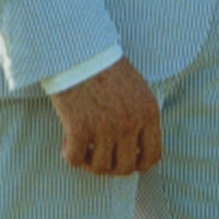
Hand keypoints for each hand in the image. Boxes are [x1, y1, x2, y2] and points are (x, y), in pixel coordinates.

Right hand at [50, 57, 163, 176]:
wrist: (78, 50)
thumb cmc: (106, 67)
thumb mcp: (137, 89)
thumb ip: (141, 117)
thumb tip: (137, 149)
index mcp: (149, 113)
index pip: (152, 157)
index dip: (137, 164)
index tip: (123, 159)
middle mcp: (130, 124)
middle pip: (125, 168)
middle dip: (110, 166)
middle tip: (98, 154)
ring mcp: (105, 128)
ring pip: (99, 167)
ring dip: (88, 161)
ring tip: (81, 146)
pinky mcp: (79, 128)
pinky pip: (74, 159)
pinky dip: (68, 154)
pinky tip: (66, 142)